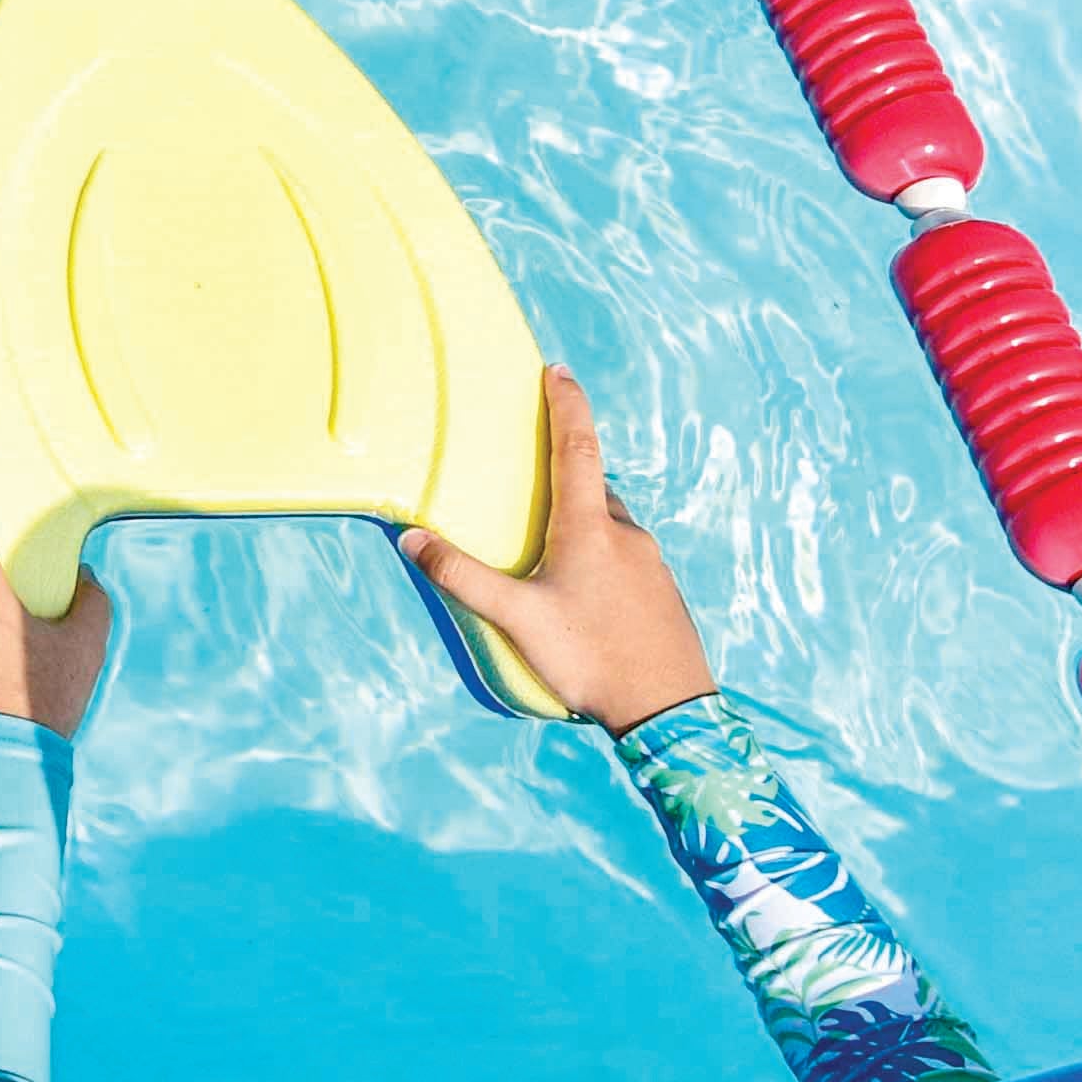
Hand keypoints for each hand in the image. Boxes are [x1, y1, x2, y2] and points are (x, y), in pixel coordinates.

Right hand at [401, 367, 721, 732]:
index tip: (558, 371)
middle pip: (595, 489)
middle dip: (569, 478)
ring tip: (555, 559)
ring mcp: (651, 564)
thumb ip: (463, 577)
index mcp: (589, 529)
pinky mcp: (663, 593)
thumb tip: (413, 539)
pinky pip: (629, 558)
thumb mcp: (517, 619)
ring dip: (586, 526)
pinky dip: (605, 559)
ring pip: (613, 526)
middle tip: (538, 487)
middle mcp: (626, 535)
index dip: (567, 406)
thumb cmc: (591, 658)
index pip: (577, 448)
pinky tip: (588, 597)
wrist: (669, 709)